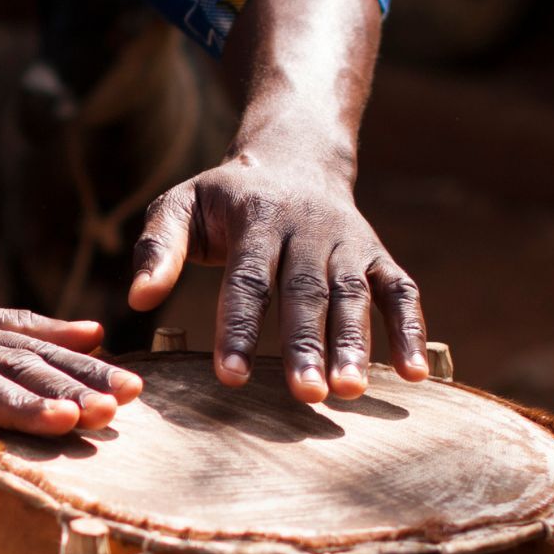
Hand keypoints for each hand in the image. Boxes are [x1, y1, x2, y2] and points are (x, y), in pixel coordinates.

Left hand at [125, 153, 427, 402]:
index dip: (238, 328)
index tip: (230, 378)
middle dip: (306, 345)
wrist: (293, 158)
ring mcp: (348, 243)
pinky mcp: (377, 255)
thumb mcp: (180, 205)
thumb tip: (137, 299)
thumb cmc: (225, 199)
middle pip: (306, 293)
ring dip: (355, 345)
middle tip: (305, 395)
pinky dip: (412, 330)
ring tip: (349, 392)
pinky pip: (401, 291)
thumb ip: (157, 248)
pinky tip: (416, 375)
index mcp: (256, 218)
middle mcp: (308, 230)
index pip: (247, 279)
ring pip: (355, 296)